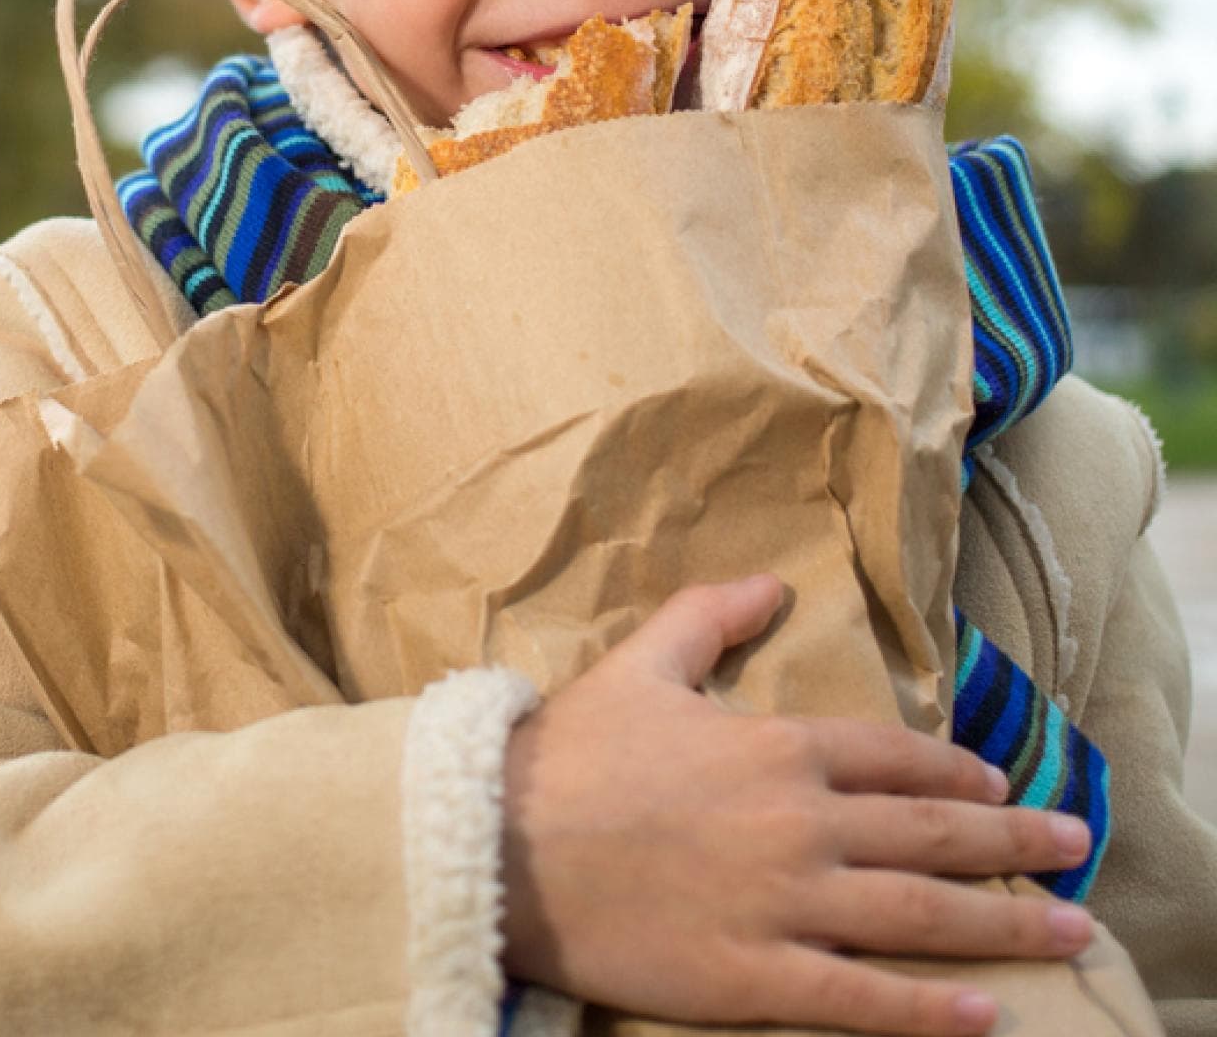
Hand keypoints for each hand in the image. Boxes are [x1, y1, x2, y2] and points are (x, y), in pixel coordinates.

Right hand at [499, 574, 1095, 1035]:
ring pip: (920, 915)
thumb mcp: (642, 663)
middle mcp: (799, 824)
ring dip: (1007, 923)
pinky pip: (863, 1000)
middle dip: (1014, 840)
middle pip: (930, 833)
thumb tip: (774, 584)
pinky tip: (989, 1014)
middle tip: (1076, 844)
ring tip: (1073, 930)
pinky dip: (933, 1011)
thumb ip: (712, 617)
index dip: (954, 770)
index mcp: (774, 747)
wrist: (502, 843)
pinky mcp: (757, 977)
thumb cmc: (570, 752)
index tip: (998, 781)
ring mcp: (784, 904)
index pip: (891, 757)